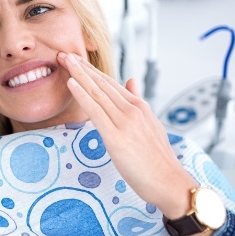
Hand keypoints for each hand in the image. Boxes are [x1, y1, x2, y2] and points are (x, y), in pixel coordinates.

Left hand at [57, 52, 196, 217]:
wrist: (170, 182)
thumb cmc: (159, 159)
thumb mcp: (151, 125)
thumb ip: (138, 102)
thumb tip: (131, 81)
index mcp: (139, 107)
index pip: (111, 83)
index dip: (92, 71)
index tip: (77, 60)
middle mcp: (132, 110)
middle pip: (102, 84)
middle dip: (81, 67)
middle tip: (64, 53)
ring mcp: (125, 122)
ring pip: (97, 93)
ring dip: (79, 74)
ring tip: (64, 60)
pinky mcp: (116, 138)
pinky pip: (95, 112)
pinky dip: (82, 95)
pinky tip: (71, 83)